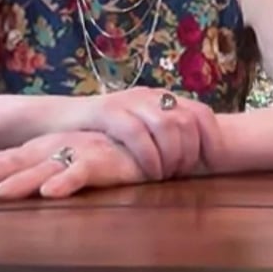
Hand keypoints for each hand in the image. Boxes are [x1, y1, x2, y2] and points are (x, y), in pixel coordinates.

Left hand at [0, 131, 140, 198]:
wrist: (140, 137)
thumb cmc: (98, 151)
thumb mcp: (59, 162)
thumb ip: (33, 173)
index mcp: (33, 150)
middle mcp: (46, 150)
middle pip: (4, 164)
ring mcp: (72, 153)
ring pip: (39, 169)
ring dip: (18, 181)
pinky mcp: (101, 161)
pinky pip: (81, 172)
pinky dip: (66, 181)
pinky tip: (51, 192)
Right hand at [65, 87, 223, 180]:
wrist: (59, 119)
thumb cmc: (103, 133)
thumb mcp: (140, 130)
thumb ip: (165, 138)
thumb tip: (198, 160)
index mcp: (162, 98)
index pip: (201, 113)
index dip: (212, 138)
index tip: (214, 162)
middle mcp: (149, 95)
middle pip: (186, 121)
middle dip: (189, 151)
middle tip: (182, 173)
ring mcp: (129, 101)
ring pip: (166, 126)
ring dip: (171, 155)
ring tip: (166, 175)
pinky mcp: (108, 111)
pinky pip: (136, 133)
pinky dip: (148, 156)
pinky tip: (148, 173)